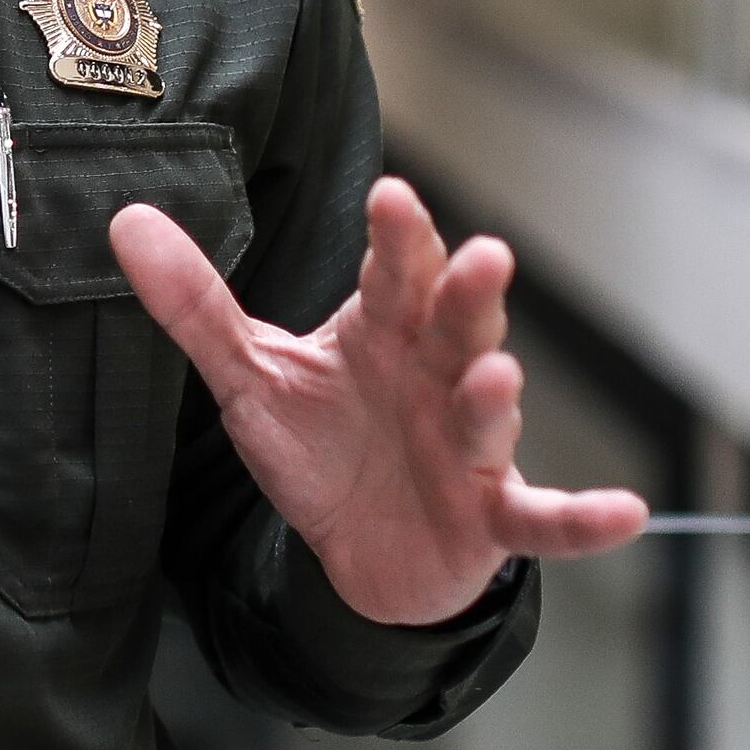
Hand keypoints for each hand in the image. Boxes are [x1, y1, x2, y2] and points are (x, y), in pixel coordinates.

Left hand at [114, 176, 648, 627]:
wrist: (364, 554)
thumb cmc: (324, 446)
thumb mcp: (250, 377)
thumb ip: (196, 305)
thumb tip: (125, 221)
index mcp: (387, 332)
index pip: (394, 274)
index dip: (398, 237)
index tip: (390, 195)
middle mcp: (439, 377)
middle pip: (457, 326)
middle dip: (470, 294)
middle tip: (483, 257)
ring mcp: (471, 447)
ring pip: (489, 415)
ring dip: (496, 399)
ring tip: (495, 379)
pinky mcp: (490, 517)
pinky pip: (542, 520)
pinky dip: (582, 520)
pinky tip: (624, 512)